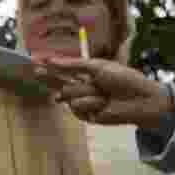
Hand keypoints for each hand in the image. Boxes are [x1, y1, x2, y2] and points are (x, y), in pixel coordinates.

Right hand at [32, 55, 174, 134]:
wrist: (139, 99)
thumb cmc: (124, 79)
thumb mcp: (98, 66)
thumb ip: (74, 64)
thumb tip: (53, 60)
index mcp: (86, 74)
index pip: (63, 70)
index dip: (49, 67)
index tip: (35, 62)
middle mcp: (83, 87)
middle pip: (58, 83)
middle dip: (48, 77)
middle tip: (35, 71)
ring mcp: (83, 102)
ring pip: (69, 95)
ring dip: (86, 92)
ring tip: (103, 94)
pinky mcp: (86, 115)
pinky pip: (77, 107)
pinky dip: (90, 103)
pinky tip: (102, 104)